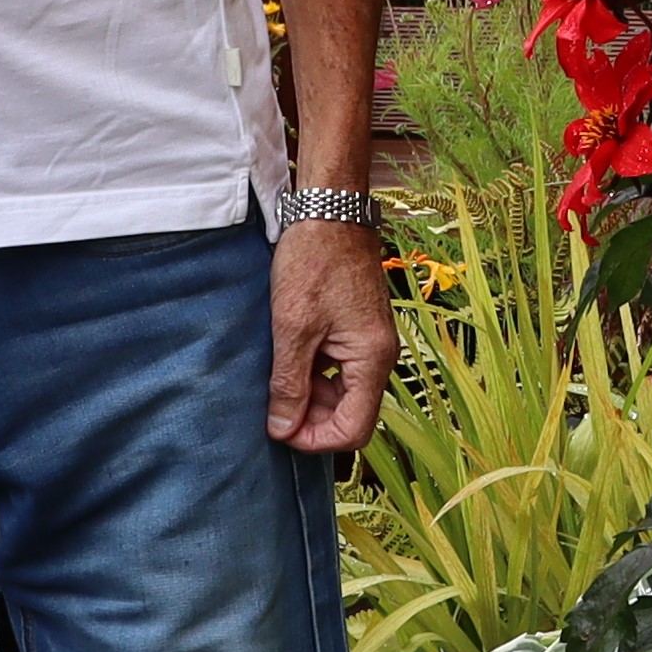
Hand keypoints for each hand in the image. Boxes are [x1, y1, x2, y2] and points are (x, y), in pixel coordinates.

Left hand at [263, 215, 391, 455]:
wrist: (330, 211)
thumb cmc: (314, 260)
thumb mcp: (293, 326)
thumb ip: (289, 382)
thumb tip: (282, 428)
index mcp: (372, 359)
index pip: (354, 429)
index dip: (316, 439)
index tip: (280, 429)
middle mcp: (379, 356)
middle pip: (350, 414)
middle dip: (311, 418)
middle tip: (271, 403)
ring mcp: (370, 343)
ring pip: (342, 393)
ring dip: (310, 395)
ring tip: (276, 376)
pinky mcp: (358, 331)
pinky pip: (339, 369)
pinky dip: (314, 373)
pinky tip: (287, 357)